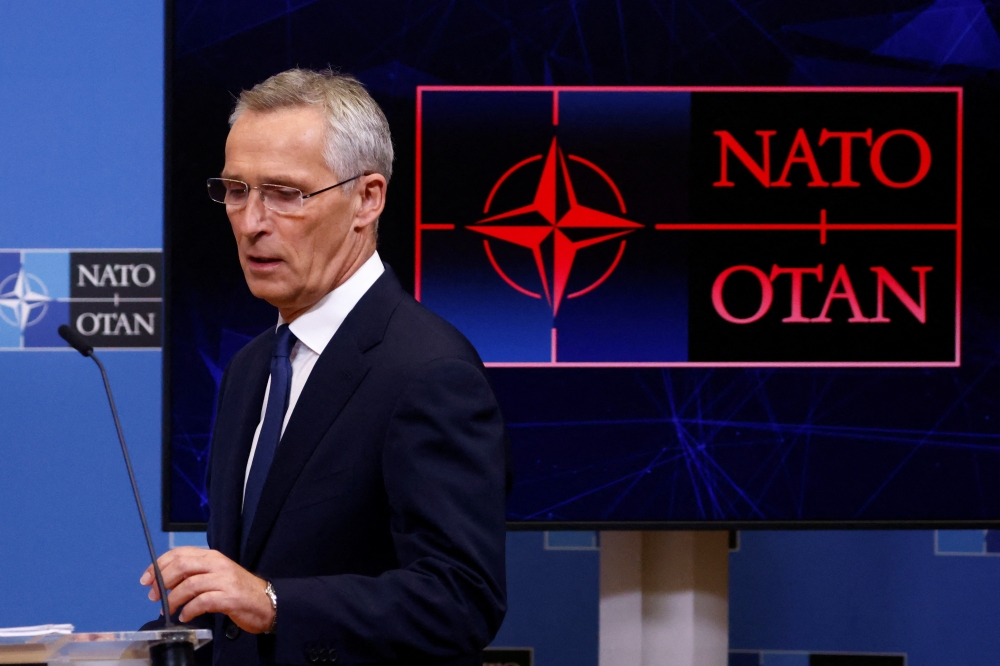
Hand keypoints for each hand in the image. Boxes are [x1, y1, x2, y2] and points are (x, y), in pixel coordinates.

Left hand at [139, 547, 274, 632]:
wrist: (267, 602)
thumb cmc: (238, 590)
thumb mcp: (216, 575)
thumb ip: (194, 574)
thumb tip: (165, 582)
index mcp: (212, 556)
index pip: (179, 553)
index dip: (158, 565)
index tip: (147, 579)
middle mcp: (218, 564)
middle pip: (181, 566)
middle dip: (162, 581)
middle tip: (155, 596)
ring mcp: (224, 580)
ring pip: (189, 584)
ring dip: (173, 599)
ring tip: (169, 610)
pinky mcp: (229, 597)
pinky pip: (201, 602)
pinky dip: (189, 610)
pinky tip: (186, 616)